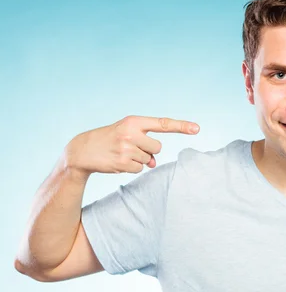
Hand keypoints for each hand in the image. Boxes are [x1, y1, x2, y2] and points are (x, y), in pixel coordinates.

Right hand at [63, 115, 199, 176]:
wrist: (82, 150)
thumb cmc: (109, 139)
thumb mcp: (126, 134)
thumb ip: (145, 143)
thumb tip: (154, 163)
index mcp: (134, 121)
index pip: (163, 124)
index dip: (181, 126)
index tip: (197, 128)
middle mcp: (131, 133)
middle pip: (157, 147)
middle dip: (148, 151)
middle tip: (130, 147)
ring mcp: (127, 149)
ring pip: (149, 160)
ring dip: (138, 160)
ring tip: (121, 154)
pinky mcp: (123, 163)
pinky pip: (140, 169)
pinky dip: (132, 168)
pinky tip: (118, 162)